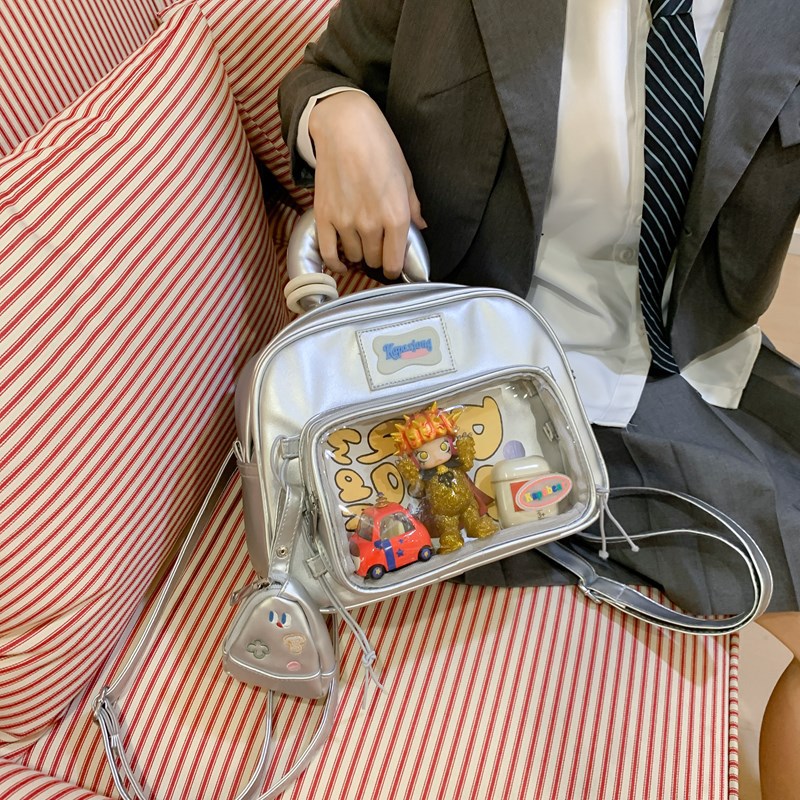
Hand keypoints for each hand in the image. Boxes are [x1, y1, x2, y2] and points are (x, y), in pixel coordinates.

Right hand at [309, 91, 425, 278]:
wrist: (345, 127)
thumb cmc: (380, 147)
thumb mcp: (405, 176)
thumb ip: (413, 207)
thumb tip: (421, 227)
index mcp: (396, 216)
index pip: (395, 262)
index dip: (395, 268)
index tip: (393, 265)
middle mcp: (371, 224)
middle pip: (374, 260)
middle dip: (378, 257)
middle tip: (377, 247)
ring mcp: (345, 222)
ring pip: (354, 256)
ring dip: (358, 254)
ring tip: (360, 243)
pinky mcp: (324, 217)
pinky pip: (328, 254)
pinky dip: (335, 263)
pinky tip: (341, 264)